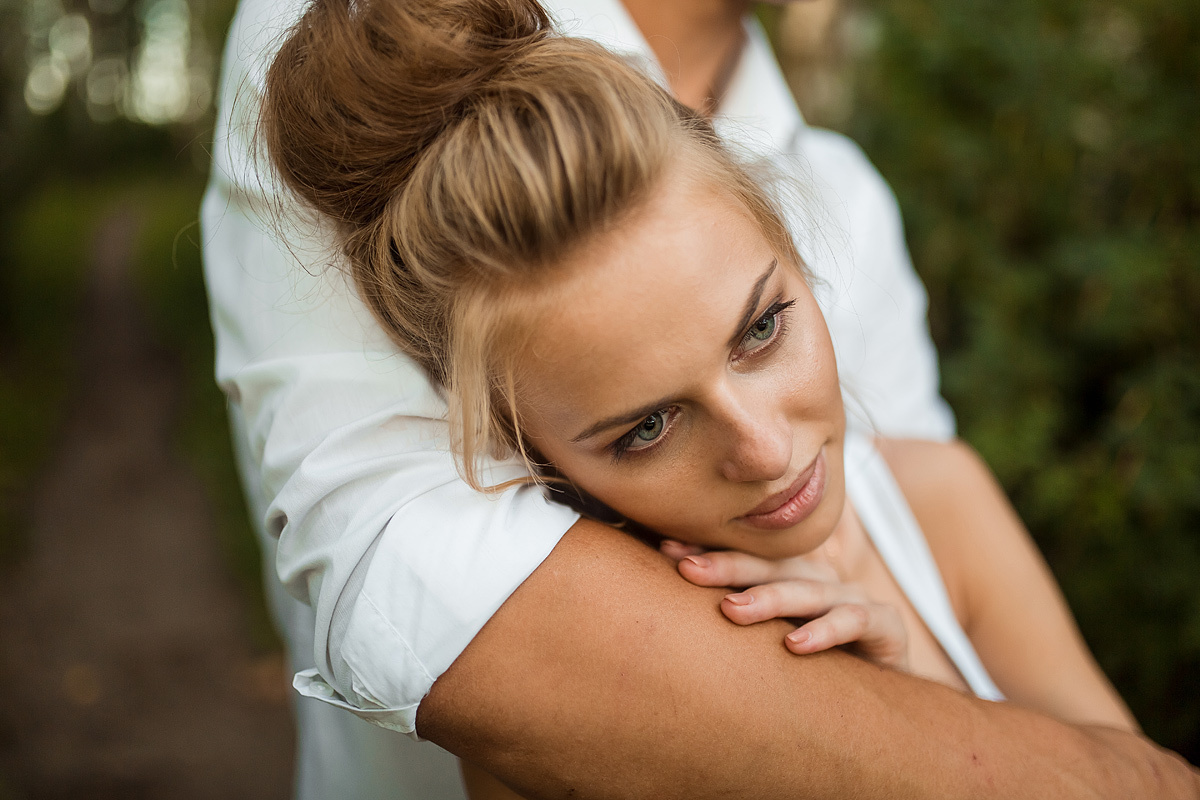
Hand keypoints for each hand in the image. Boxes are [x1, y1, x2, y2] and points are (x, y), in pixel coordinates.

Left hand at [661, 540, 909, 671]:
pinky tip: (795, 644)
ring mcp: (852, 598)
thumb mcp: (768, 644)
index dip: (708, 553)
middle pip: (770, 566)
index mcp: (789, 577)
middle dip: (727, 566)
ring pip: (807, 590)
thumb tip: (665, 615)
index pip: (745, 559)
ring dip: (769, 598)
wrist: (881, 702)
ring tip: (732, 609)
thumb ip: (733, 620)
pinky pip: (854, 621)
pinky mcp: (885, 625)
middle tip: (688, 569)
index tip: (666, 553)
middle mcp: (819, 580)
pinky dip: (826, 631)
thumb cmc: (814, 669)